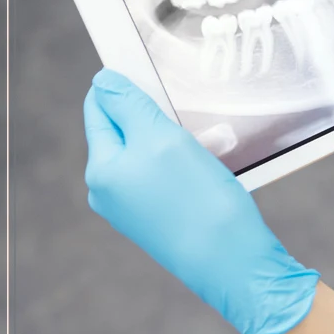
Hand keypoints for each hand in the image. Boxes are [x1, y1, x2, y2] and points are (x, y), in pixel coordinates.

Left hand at [83, 69, 319, 333]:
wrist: (233, 261)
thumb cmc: (198, 202)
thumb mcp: (161, 139)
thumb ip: (130, 106)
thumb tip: (105, 81)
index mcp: (103, 169)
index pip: (100, 108)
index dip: (126, 86)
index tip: (154, 72)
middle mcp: (112, 190)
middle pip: (130, 129)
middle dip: (163, 117)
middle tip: (194, 120)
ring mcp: (137, 206)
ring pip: (156, 151)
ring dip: (184, 140)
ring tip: (212, 147)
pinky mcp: (163, 216)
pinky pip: (171, 174)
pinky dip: (193, 162)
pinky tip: (215, 169)